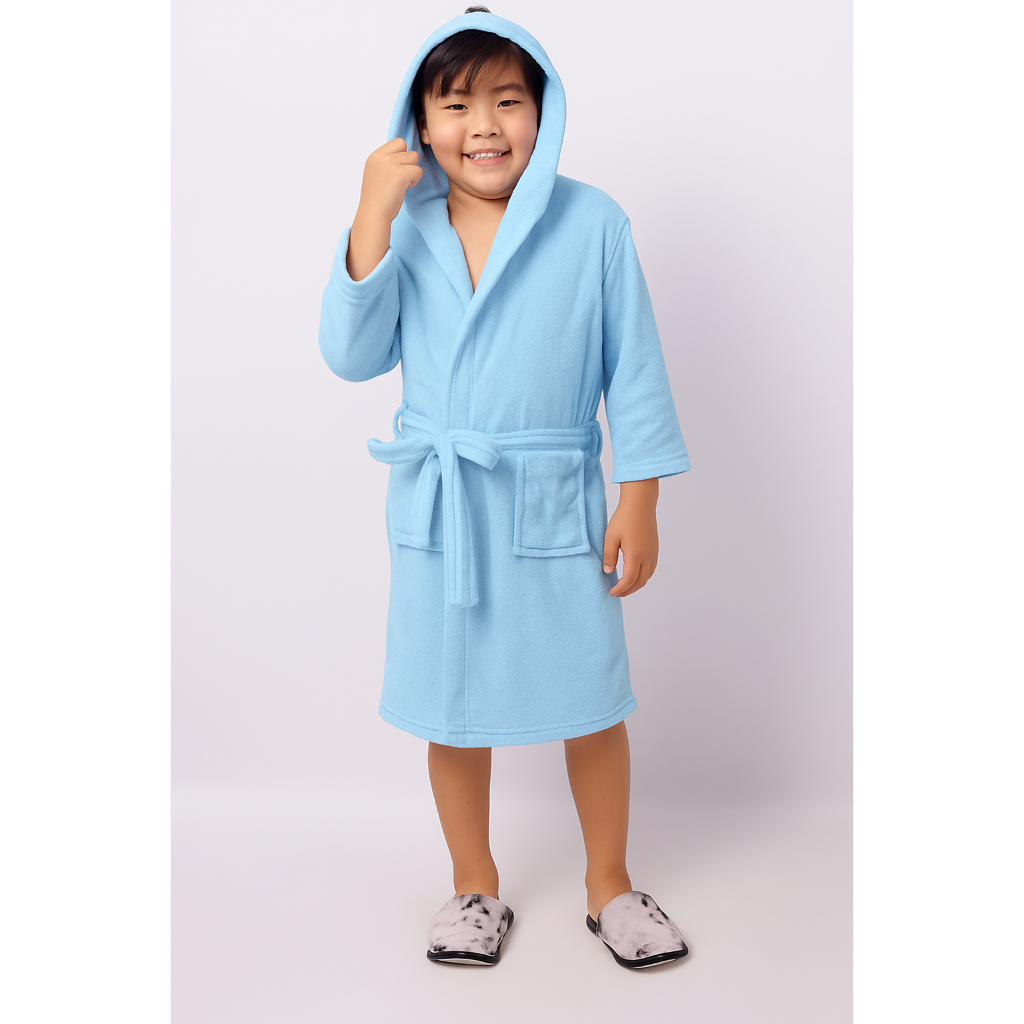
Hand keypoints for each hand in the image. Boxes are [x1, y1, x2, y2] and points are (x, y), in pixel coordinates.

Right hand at [357, 137, 422, 225]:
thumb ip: (387, 162)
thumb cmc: (377, 199)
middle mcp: (381, 156)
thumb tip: (405, 154)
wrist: (373, 214)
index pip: (398, 142)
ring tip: (401, 184)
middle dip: (408, 164)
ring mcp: (390, 164)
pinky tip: (404, 189)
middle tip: (399, 179)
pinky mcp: (400, 174)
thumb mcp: (377, 173)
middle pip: (408, 149)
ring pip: (414, 157)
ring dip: (412, 172)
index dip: (402, 156)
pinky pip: (418, 170)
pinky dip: (415, 181)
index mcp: (374, 156)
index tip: (396, 171)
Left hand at [603, 479, 658, 597]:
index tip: (611, 592)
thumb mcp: (610, 537)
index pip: (629, 580)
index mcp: (636, 555)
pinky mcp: (655, 549)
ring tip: (624, 586)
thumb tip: (607, 572)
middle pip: (640, 582)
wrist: (640, 504)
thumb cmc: (624, 518)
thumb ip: (609, 556)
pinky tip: (634, 575)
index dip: (620, 589)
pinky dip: (643, 577)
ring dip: (636, 585)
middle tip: (616, 593)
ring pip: (647, 577)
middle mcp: (647, 557)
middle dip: (628, 590)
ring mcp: (653, 553)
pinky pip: (651, 569)